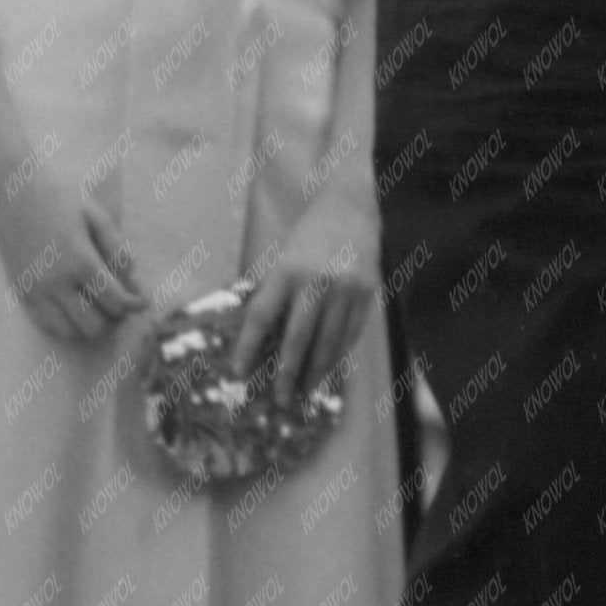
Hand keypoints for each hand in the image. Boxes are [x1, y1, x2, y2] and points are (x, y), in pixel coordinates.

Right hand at [0, 169, 143, 351]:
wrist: (13, 191)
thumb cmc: (60, 198)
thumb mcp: (98, 217)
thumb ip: (119, 252)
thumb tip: (133, 285)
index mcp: (80, 261)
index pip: (115, 302)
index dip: (134, 304)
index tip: (142, 300)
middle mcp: (56, 283)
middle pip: (94, 326)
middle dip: (112, 316)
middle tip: (116, 299)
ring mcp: (35, 291)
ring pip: (70, 333)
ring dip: (88, 323)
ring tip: (94, 302)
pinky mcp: (21, 293)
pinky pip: (48, 325)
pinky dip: (66, 322)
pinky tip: (73, 304)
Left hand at [230, 175, 379, 413]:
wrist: (353, 205)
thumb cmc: (310, 233)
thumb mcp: (285, 257)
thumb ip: (276, 293)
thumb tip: (261, 338)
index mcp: (287, 270)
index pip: (261, 317)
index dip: (248, 347)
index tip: (238, 373)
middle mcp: (316, 282)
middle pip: (297, 339)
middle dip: (287, 374)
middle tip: (280, 400)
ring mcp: (346, 289)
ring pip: (328, 343)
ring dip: (315, 372)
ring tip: (305, 392)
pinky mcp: (367, 293)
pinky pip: (351, 333)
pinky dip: (339, 354)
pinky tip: (329, 368)